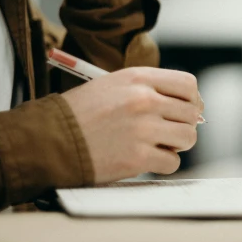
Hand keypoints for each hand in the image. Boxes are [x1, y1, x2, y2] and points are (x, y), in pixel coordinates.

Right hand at [61, 67, 202, 182]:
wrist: (49, 141)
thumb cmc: (80, 114)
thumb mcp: (112, 85)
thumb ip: (148, 89)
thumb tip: (189, 105)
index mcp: (138, 78)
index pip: (188, 84)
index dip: (192, 100)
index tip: (186, 109)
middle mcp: (144, 100)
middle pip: (191, 113)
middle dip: (183, 124)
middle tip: (167, 131)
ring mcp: (142, 129)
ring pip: (188, 137)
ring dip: (176, 144)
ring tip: (157, 144)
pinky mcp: (138, 157)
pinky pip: (172, 162)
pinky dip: (162, 163)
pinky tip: (145, 158)